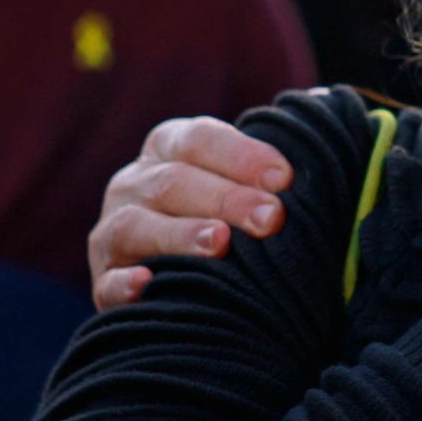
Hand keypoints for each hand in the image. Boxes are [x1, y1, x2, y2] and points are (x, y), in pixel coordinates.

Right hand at [88, 116, 293, 309]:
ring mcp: (112, 232)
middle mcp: (133, 184)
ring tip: (220, 243)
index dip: (241, 155)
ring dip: (179, 234)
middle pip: (173, 182)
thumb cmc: (231, 214)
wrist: (185, 272)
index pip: (200, 139)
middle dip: (226, 198)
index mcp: (169, 148)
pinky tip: (146, 283)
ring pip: (134, 227)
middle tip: (271, 218)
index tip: (284, 178)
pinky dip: (123, 284)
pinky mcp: (102, 281)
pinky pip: (107, 283)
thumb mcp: (243, 180)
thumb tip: (318, 136)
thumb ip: (271, 169)